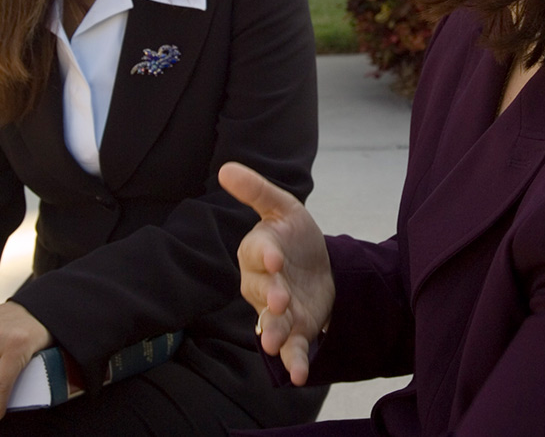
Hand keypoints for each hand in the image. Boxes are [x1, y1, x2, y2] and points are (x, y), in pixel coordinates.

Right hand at [219, 161, 334, 385]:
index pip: (257, 253)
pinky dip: (292, 362)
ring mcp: (277, 310)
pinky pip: (289, 348)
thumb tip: (225, 168)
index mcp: (258, 252)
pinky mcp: (294, 330)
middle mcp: (261, 284)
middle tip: (281, 298)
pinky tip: (298, 375)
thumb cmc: (294, 236)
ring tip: (275, 343)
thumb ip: (256, 190)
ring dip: (273, 332)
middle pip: (261, 291)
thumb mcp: (283, 207)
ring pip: (269, 322)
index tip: (274, 256)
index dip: (265, 255)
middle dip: (270, 295)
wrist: (319, 266)